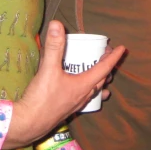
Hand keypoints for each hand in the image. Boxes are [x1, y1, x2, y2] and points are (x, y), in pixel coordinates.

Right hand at [4, 21, 125, 148]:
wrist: (27, 124)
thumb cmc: (41, 98)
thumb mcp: (47, 69)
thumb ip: (53, 47)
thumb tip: (57, 25)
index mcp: (84, 85)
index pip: (104, 68)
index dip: (113, 57)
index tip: (122, 48)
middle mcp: (83, 95)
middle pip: (101, 79)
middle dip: (107, 66)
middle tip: (107, 54)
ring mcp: (76, 104)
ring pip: (94, 91)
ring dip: (100, 81)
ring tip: (102, 74)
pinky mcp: (66, 110)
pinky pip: (84, 98)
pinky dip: (88, 91)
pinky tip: (82, 90)